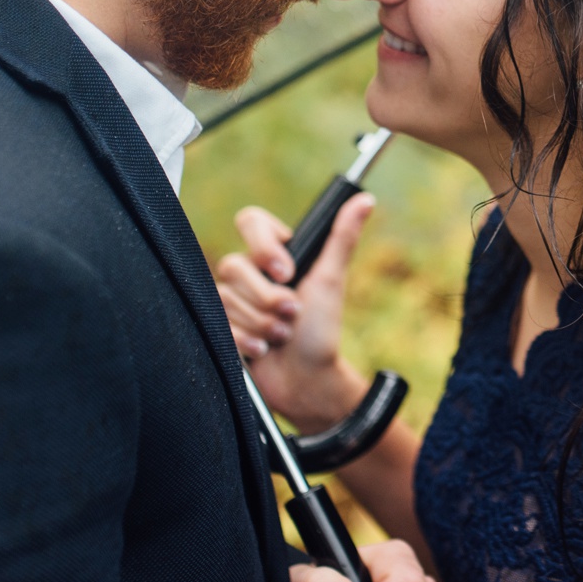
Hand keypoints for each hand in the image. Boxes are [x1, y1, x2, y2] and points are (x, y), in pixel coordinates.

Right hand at [216, 195, 371, 431]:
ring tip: (282, 336)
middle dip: (268, 298)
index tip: (287, 272)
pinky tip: (263, 350)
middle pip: (234, 266)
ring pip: (225, 297)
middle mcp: (251, 274)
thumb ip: (342, 237)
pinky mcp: (221, 326)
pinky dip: (245, 339)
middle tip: (293, 314)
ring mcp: (234, 301)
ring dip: (261, 323)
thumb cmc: (322, 332)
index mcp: (276, 256)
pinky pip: (217, 322)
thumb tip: (364, 200)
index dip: (264, 247)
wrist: (306, 382)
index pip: (251, 222)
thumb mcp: (332, 281)